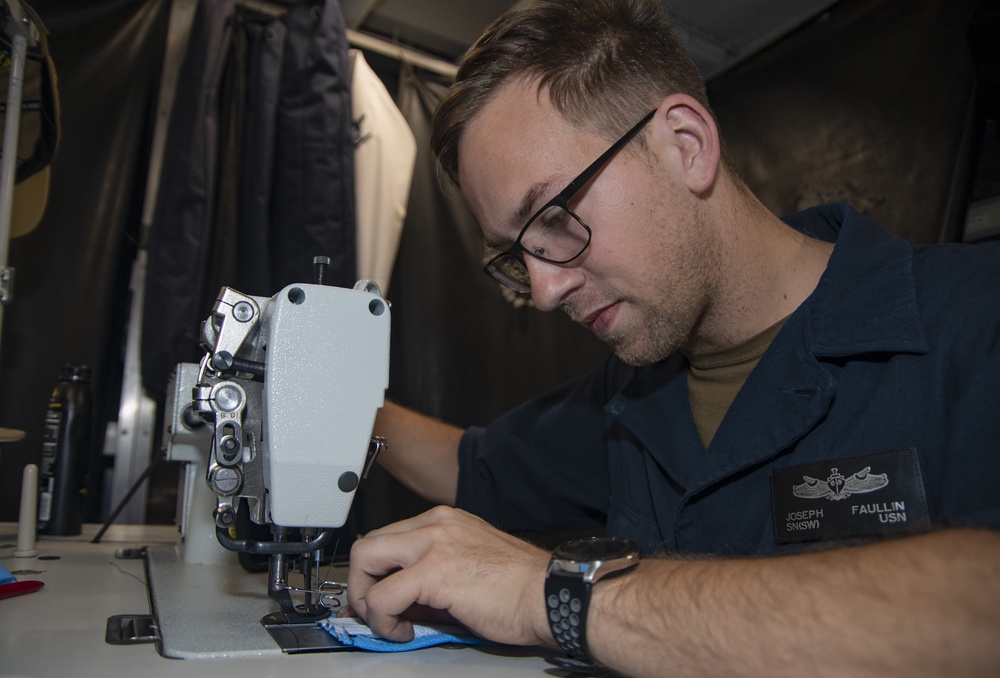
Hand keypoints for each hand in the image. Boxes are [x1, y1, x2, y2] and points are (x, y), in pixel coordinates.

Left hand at [347, 505, 552, 645]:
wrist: (549, 596)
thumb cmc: (520, 589)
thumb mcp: (466, 570)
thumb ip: (428, 580)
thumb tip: (397, 604)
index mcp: (444, 521)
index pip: (387, 538)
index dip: (374, 572)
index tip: (374, 596)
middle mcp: (435, 524)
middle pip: (368, 544)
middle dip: (361, 582)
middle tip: (370, 610)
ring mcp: (433, 543)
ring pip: (365, 560)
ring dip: (366, 599)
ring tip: (387, 622)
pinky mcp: (434, 571)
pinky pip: (383, 597)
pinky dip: (382, 620)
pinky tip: (402, 631)